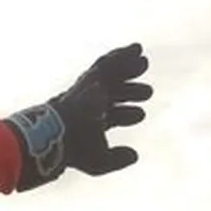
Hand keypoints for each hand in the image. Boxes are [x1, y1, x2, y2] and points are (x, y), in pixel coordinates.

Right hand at [5, 43, 152, 189]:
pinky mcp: (90, 80)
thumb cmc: (77, 149)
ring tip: (144, 63)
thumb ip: (117, 160)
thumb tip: (135, 155)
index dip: (126, 115)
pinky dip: (122, 55)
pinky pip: (107, 63)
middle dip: (130, 93)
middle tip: (148, 93)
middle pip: (112, 95)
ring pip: (111, 77)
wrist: (61, 131)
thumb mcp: (99, 161)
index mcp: (91, 124)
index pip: (111, 116)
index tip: (140, 115)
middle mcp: (90, 106)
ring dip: (128, 70)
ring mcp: (89, 92)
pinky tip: (136, 49)